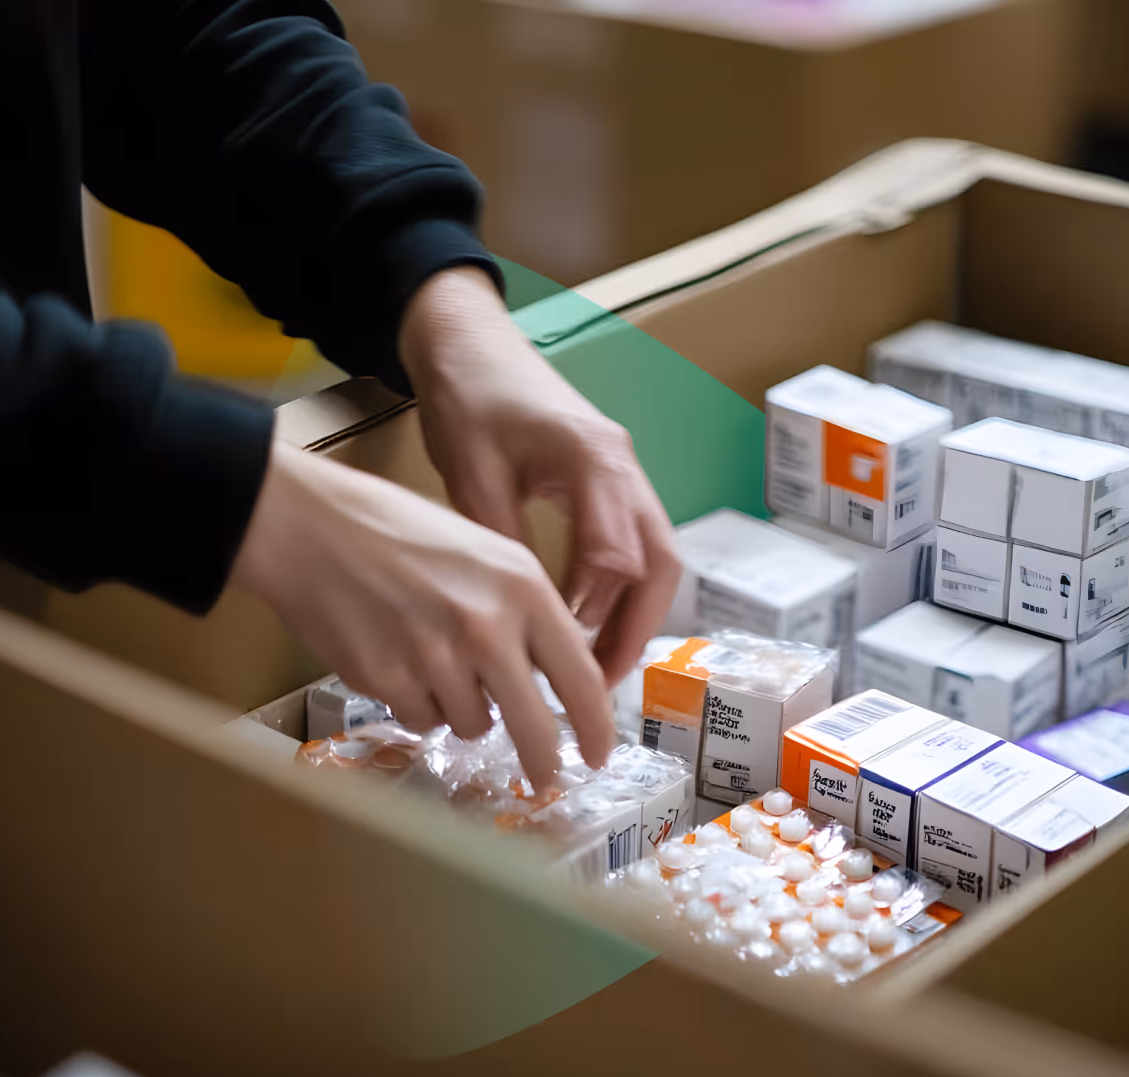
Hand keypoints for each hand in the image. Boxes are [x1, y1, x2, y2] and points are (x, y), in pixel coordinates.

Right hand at [232, 439, 615, 789]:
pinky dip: (417, 704)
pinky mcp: (387, 680)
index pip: (580, 677)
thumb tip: (559, 678)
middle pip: (533, 726)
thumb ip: (528, 614)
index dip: (597, 726)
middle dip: (543, 762)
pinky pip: (422, 720)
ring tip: (433, 661)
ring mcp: (434, 657)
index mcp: (522, 588)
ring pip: (473, 725)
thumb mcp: (489, 555)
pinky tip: (399, 662)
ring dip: (463, 711)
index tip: (600, 752)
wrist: (314, 528)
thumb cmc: (402, 535)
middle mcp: (485, 626)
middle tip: (545, 777)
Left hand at [398, 266, 680, 687]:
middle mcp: (624, 467)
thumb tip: (530, 617)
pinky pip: (633, 544)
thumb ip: (506, 543)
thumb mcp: (472, 475)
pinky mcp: (612, 479)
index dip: (595, 613)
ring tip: (595, 666)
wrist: (468, 340)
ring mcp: (625, 472)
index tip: (563, 651)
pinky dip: (618, 589)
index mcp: (595, 459)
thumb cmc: (467, 397)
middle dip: (637, 629)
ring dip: (633, 615)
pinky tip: (587, 621)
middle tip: (600, 684)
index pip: (618, 556)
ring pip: (655, 558)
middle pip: (662, 564)